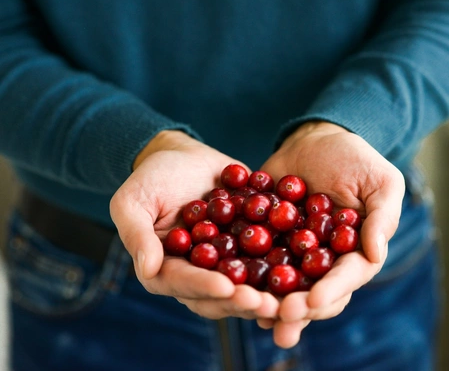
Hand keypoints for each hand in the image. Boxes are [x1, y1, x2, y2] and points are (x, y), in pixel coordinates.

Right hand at [110, 130, 278, 320]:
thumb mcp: (132, 200)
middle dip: (243, 300)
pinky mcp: (250, 246)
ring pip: (248, 285)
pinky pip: (268, 260)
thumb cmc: (152, 177)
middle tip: (265, 303)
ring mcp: (227, 262)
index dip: (204, 288)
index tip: (225, 288)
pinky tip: (305, 272)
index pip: (184, 284)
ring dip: (268, 294)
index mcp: (168, 268)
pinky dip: (285, 267)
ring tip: (288, 297)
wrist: (184, 156)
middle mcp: (200, 273)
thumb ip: (137, 234)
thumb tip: (148, 269)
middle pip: (221, 296)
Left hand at [259, 121, 404, 347]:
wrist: (315, 140)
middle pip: (313, 293)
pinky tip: (230, 287)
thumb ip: (382, 217)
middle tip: (281, 316)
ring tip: (258, 316)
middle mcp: (323, 262)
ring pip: (283, 287)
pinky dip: (244, 275)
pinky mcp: (267, 242)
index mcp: (354, 253)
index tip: (313, 299)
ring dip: (271, 305)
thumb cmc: (356, 159)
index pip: (347, 277)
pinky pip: (255, 261)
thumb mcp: (381, 182)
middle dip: (299, 309)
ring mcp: (293, 255)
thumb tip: (377, 254)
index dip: (331, 291)